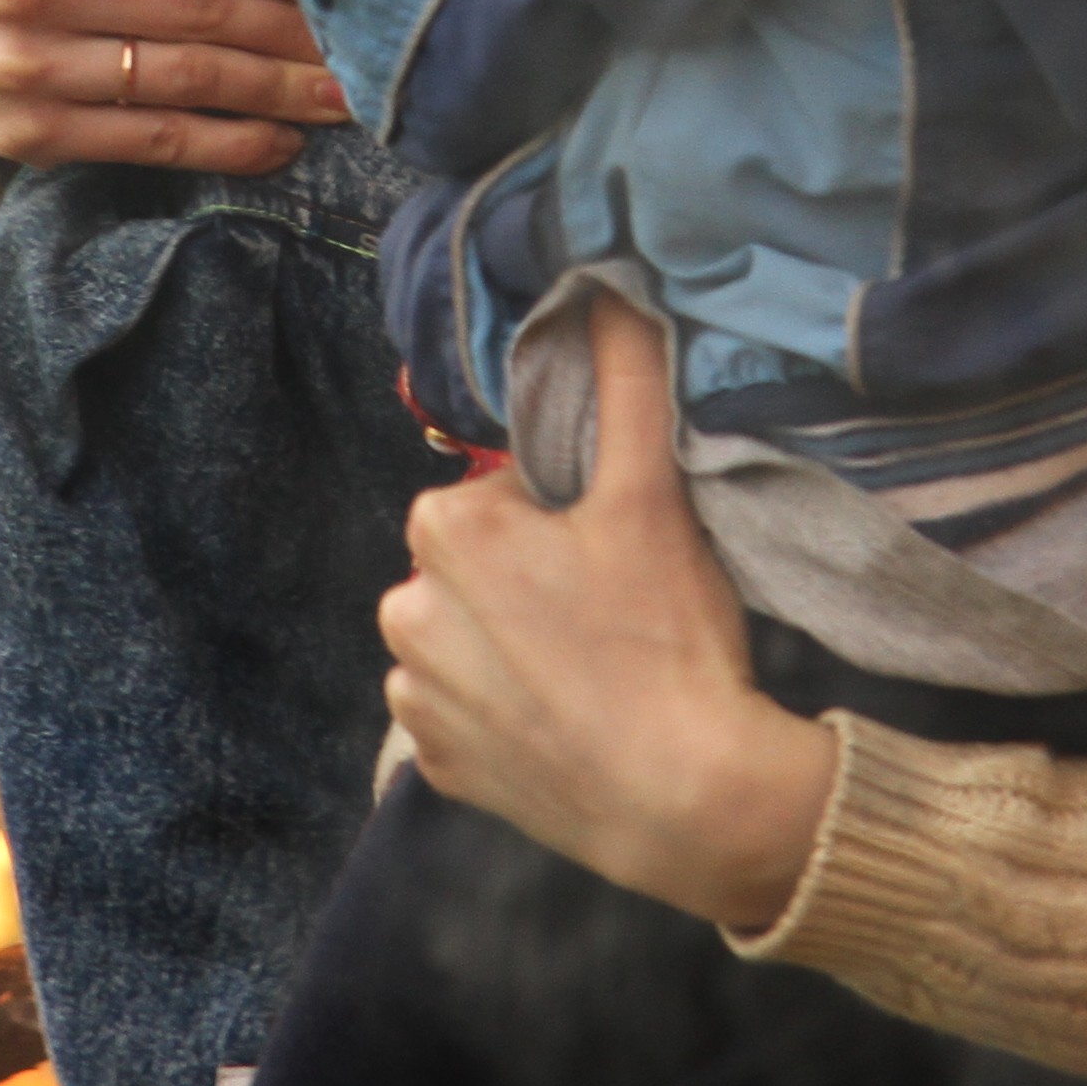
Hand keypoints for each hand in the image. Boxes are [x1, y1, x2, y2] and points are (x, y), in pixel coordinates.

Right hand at [0, 0, 347, 172]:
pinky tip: (278, 142)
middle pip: (207, 11)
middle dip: (301, 36)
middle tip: (373, 50)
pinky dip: (226, 144)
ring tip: (344, 100)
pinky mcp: (27, 132)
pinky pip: (149, 140)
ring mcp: (30, 63)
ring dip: (281, 95)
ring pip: (188, 80)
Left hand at [379, 294, 840, 933]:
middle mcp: (403, 609)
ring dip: (514, 646)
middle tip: (614, 613)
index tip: (615, 553)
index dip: (566, 518)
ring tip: (594, 672)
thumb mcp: (651, 495)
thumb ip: (627, 381)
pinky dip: (505, 715)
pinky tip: (565, 720)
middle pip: (481, 567)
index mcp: (442, 531)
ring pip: (469, 639)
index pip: (506, 496)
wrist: (683, 797)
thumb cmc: (664, 638)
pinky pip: (465, 717)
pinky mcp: (436, 768)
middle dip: (533, 579)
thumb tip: (610, 287)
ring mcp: (416, 698)